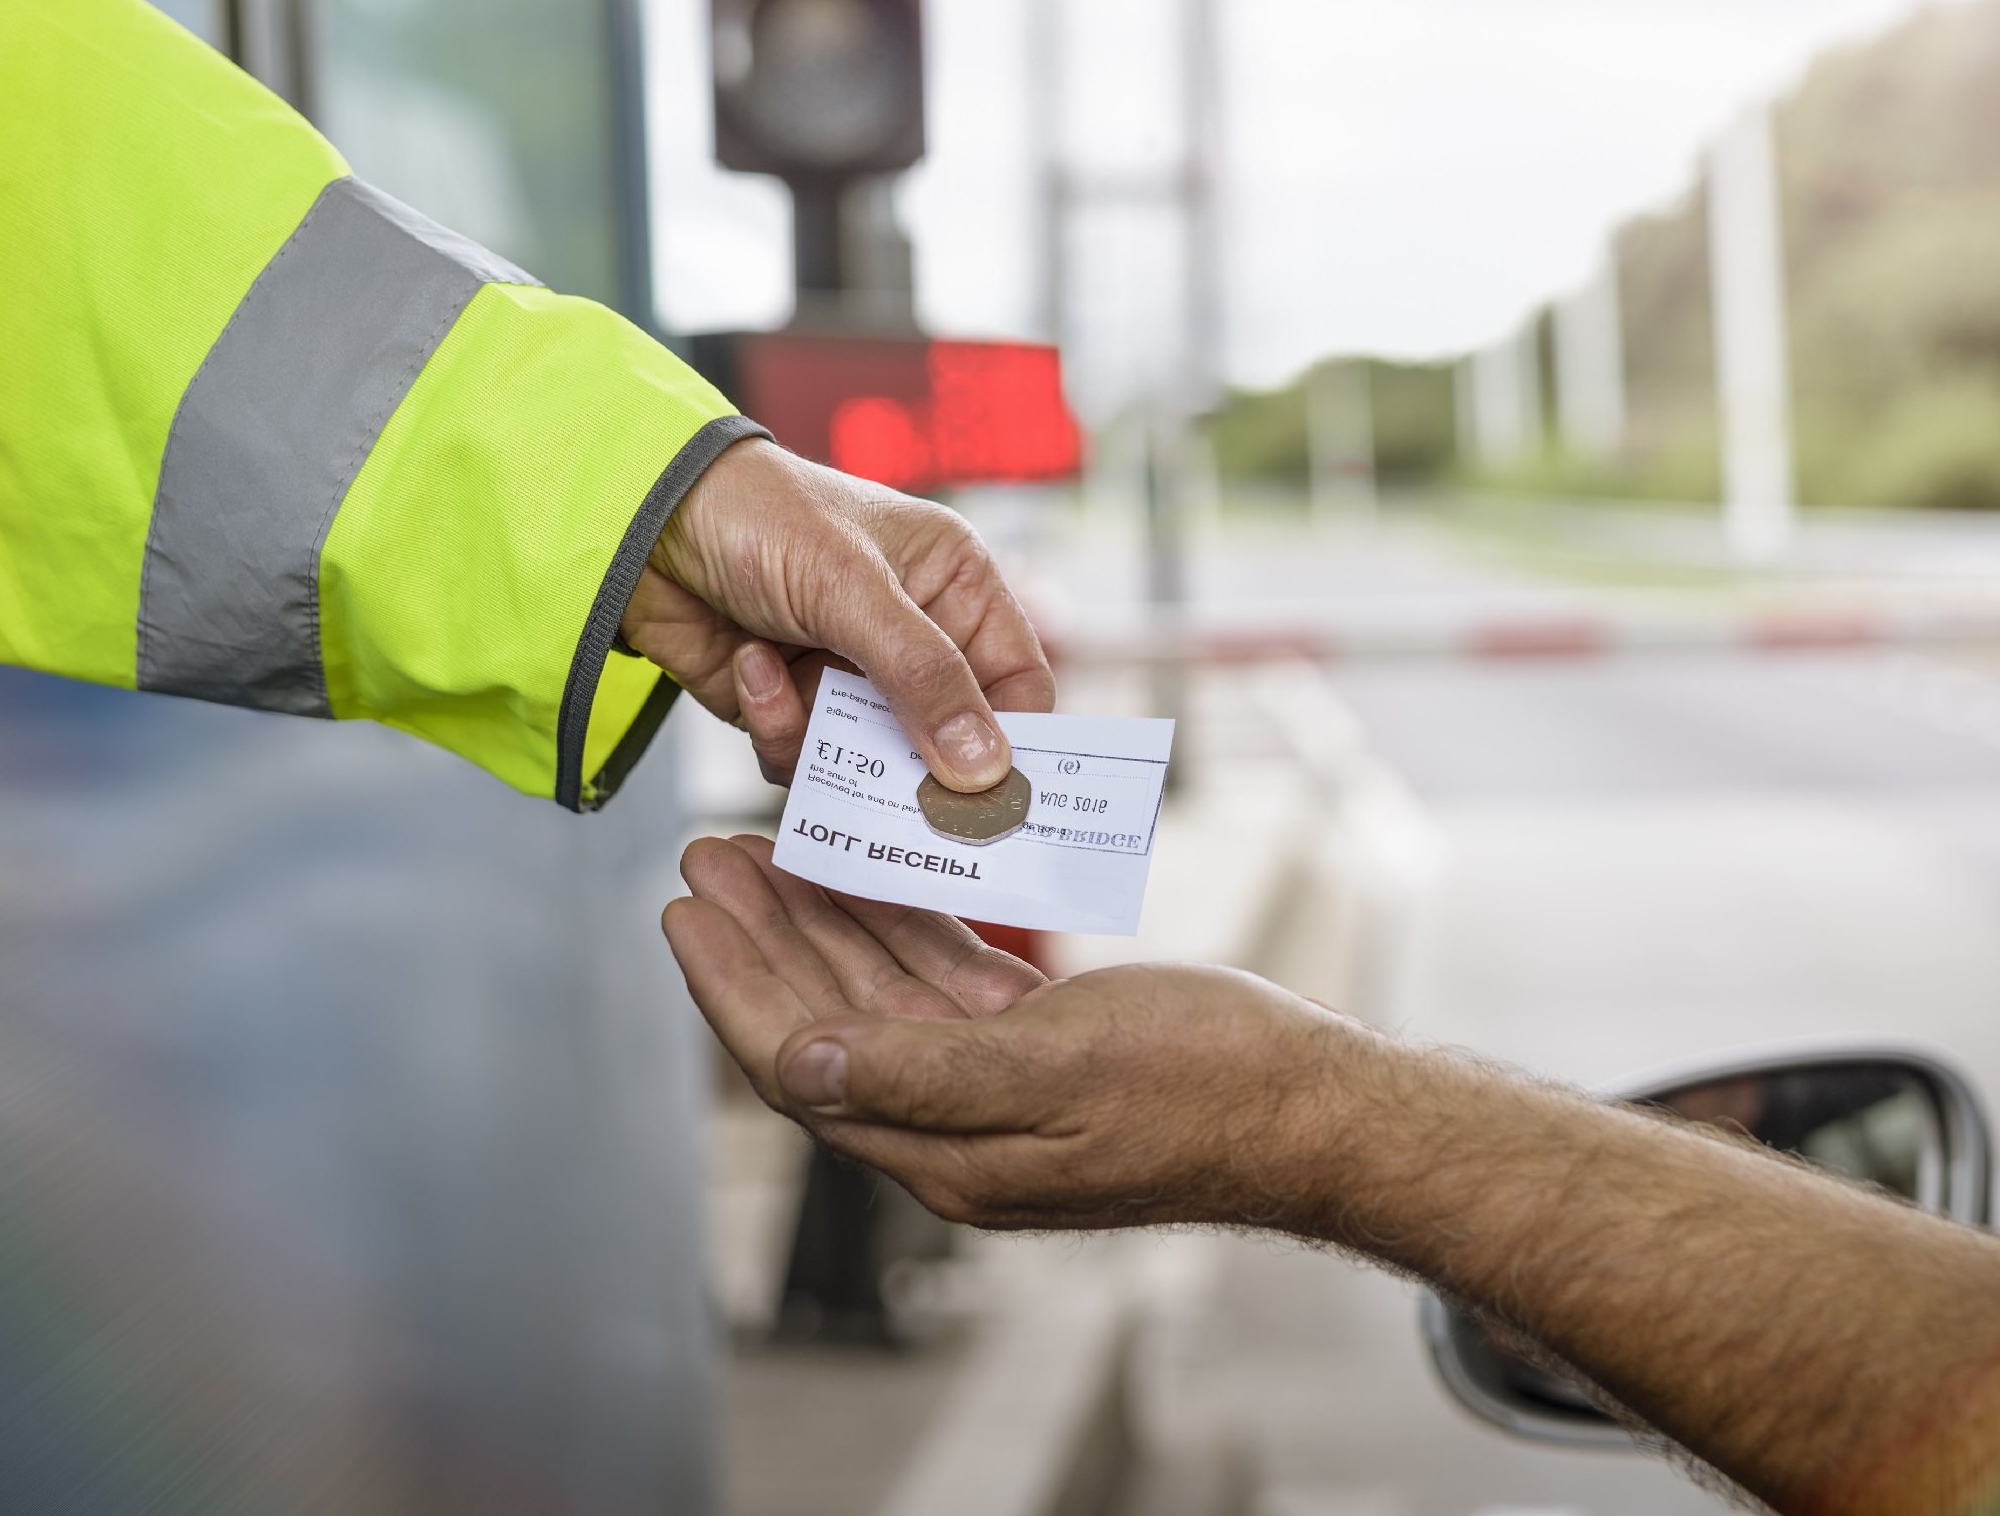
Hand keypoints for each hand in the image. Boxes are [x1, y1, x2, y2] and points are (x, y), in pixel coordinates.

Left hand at [620, 440, 1054, 790]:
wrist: (642, 520)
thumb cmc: (762, 518)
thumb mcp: (854, 590)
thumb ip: (924, 677)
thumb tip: (986, 770)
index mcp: (953, 586)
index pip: (1015, 683)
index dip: (1011, 741)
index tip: (991, 799)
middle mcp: (911, 633)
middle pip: (946, 737)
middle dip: (909, 763)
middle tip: (886, 791)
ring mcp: (849, 673)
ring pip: (871, 761)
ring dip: (824, 740)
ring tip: (785, 685)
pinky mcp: (790, 703)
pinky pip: (804, 756)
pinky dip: (775, 725)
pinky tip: (749, 667)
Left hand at [664, 834, 1376, 1229]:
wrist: (1315, 1105)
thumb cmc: (1206, 1084)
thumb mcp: (1061, 1069)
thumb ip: (925, 1073)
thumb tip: (801, 1064)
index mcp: (948, 1150)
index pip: (801, 1062)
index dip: (734, 985)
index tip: (684, 910)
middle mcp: (955, 1128)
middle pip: (824, 1023)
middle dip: (760, 939)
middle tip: (706, 855)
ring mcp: (997, 1091)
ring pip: (877, 997)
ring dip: (819, 924)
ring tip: (763, 850)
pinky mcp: (1039, 1052)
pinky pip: (943, 983)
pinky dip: (901, 928)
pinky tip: (872, 873)